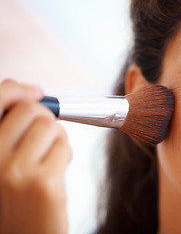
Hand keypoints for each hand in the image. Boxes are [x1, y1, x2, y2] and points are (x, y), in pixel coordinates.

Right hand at [0, 79, 70, 233]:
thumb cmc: (15, 200)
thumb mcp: (0, 163)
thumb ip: (7, 133)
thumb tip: (29, 96)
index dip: (17, 90)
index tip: (35, 92)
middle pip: (30, 110)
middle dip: (44, 120)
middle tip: (45, 138)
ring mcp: (16, 171)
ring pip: (50, 126)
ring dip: (57, 138)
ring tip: (50, 156)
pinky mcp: (44, 182)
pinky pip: (64, 146)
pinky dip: (65, 154)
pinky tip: (56, 170)